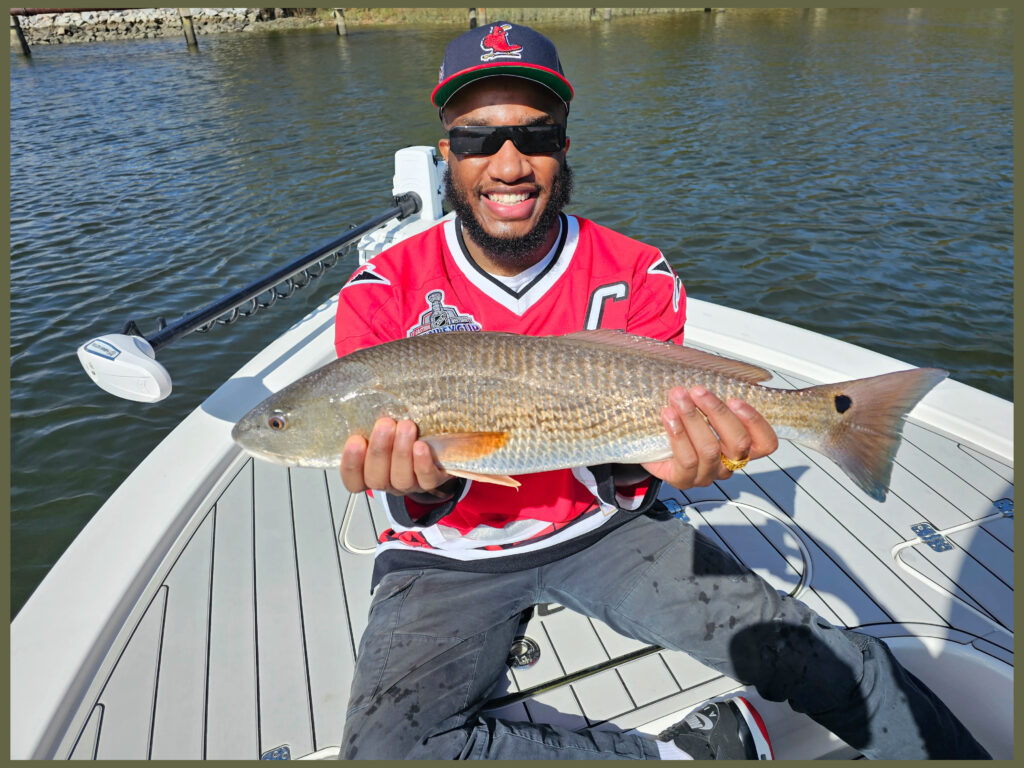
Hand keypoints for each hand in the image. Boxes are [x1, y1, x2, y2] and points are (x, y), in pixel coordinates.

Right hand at [340, 417, 453, 496]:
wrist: (437, 447)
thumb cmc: (402, 433)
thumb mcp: (384, 428)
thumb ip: (372, 422)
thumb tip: (363, 400)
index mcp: (369, 471)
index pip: (353, 479)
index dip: (351, 464)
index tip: (355, 440)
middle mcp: (387, 481)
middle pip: (376, 478)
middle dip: (379, 450)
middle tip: (385, 424)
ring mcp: (410, 485)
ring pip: (401, 479)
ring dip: (401, 452)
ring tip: (406, 426)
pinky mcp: (432, 481)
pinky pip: (426, 479)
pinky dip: (422, 463)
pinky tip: (421, 446)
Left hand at [642, 386, 777, 489]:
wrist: (649, 444)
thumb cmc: (681, 423)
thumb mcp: (702, 408)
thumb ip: (715, 397)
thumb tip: (719, 369)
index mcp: (740, 447)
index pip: (765, 443)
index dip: (755, 422)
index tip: (735, 399)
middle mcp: (727, 464)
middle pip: (738, 443)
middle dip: (716, 411)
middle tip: (698, 391)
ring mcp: (707, 475)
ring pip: (710, 449)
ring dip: (693, 418)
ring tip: (678, 397)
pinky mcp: (684, 480)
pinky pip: (687, 460)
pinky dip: (677, 434)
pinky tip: (669, 417)